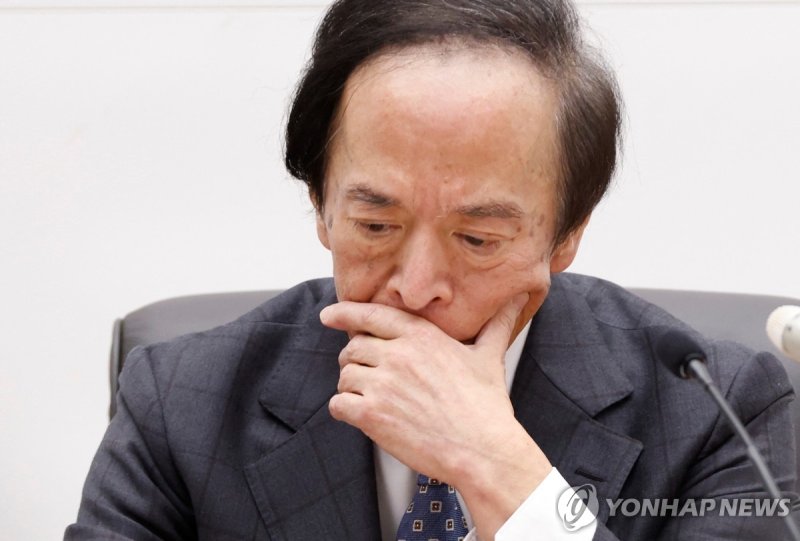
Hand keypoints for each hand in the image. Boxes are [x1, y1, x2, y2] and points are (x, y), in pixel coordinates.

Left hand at [320, 294, 551, 538]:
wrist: (483, 450)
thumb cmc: (486, 406)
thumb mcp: (489, 356)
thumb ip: (496, 324)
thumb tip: (518, 299)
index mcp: (422, 336)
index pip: (373, 314)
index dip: (346, 313)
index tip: (329, 314)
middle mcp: (398, 354)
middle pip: (353, 346)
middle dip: (356, 359)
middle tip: (368, 373)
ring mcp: (383, 384)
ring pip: (345, 375)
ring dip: (352, 386)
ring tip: (370, 398)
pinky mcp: (372, 415)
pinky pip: (339, 404)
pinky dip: (344, 410)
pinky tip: (361, 415)